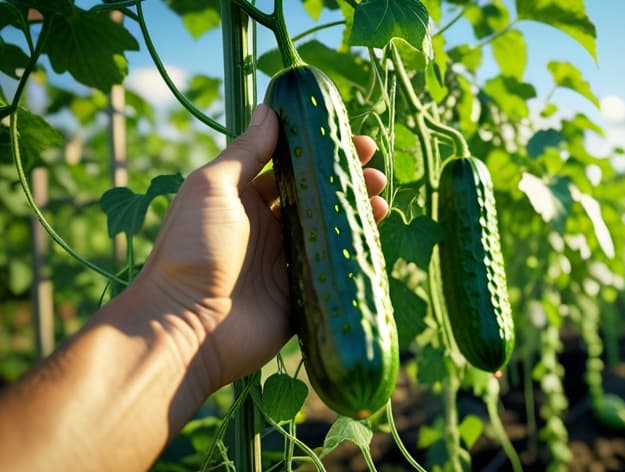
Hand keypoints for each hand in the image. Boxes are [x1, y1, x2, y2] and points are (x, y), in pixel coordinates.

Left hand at [138, 104, 387, 392]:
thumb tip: (269, 109)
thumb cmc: (191, 249)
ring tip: (380, 196)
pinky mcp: (302, 296)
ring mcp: (286, 264)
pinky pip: (334, 269)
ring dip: (357, 211)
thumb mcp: (213, 188)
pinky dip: (355, 251)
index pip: (290, 167)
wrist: (185, 327)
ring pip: (331, 231)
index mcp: (244, 200)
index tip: (349, 136)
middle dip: (346, 178)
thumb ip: (245, 151)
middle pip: (316, 196)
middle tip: (373, 166)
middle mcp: (268, 229)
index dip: (319, 149)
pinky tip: (374, 234)